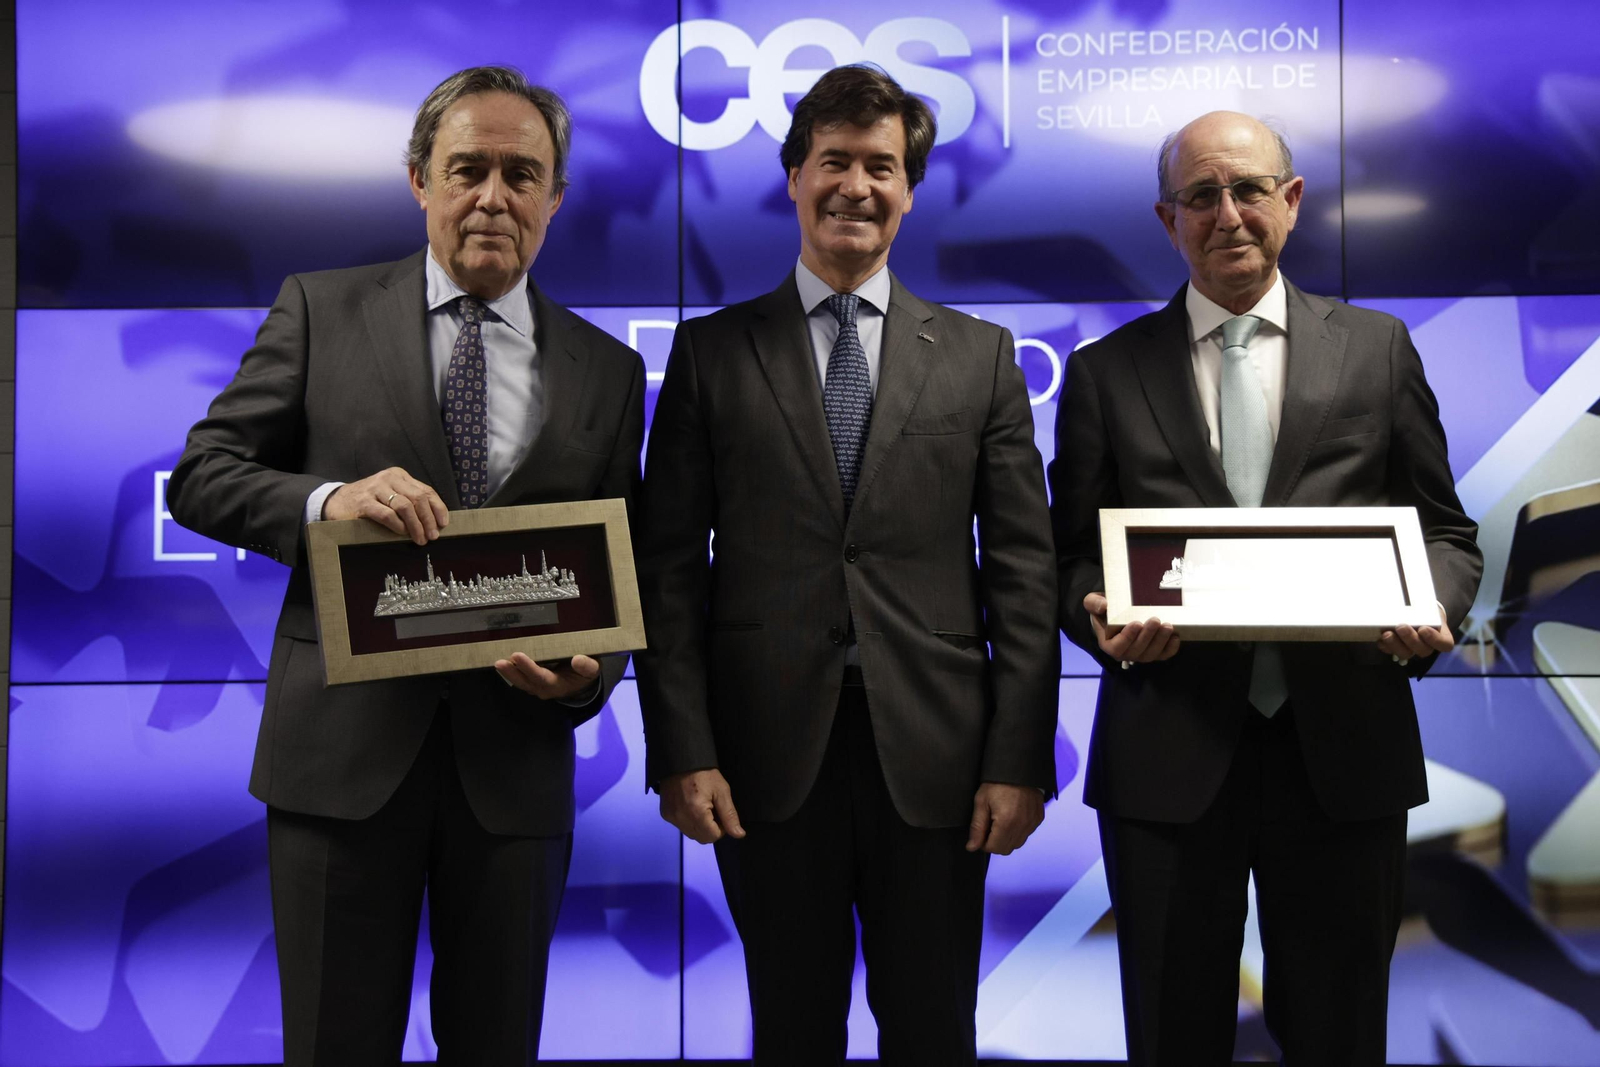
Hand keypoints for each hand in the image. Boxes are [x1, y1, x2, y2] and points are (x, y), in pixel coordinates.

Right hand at [325, 467, 448, 545]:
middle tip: (432, 536)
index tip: (444, 524)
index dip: (438, 508)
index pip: (426, 490)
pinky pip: (387, 515)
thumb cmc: (369, 501)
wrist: (337, 501)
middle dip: (428, 519)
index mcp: (399, 475)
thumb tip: (435, 521)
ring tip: (420, 539)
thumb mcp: (391, 495)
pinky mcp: (364, 502)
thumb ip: (410, 501)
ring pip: (405, 506)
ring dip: (416, 525)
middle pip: (418, 498)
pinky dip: (398, 526)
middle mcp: (389, 478)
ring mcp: (375, 489)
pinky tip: (403, 533)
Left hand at [494, 653, 600, 699]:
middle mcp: (543, 688)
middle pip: (525, 682)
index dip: (529, 668)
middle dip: (512, 672)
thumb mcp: (593, 670)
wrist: (583, 680)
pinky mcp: (532, 680)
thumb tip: (578, 660)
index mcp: (558, 685)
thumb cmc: (586, 673)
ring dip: (508, 672)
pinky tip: (503, 658)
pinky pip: (519, 676)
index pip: (541, 677)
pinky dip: (511, 669)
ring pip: (519, 681)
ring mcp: (536, 685)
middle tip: (500, 662)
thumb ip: (587, 666)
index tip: (518, 656)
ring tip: (498, 662)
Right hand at [659, 769, 744, 843]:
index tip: (721, 814)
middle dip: (711, 829)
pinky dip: (688, 821)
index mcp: (696, 812)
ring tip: (702, 807)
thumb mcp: (722, 791)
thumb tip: (739, 835)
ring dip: (699, 827)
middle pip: (702, 838)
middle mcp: (681, 818)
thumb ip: (730, 815)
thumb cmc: (705, 773)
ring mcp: (671, 817)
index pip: (712, 837)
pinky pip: (681, 826)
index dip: (721, 828)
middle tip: (713, 810)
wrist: (681, 760)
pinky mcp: (665, 814)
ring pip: (691, 834)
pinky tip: (691, 806)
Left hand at [965, 782, 1044, 854]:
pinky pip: (1026, 834)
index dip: (983, 843)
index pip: (994, 848)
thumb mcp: (981, 802)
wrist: (1018, 768)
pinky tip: (1012, 817)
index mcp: (1007, 823)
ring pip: (1017, 844)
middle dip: (995, 842)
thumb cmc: (997, 783)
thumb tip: (971, 847)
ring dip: (1006, 838)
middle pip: (1006, 849)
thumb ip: (977, 827)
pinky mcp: (1038, 818)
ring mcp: (1032, 823)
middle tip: (989, 825)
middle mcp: (1022, 826)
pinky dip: (1018, 831)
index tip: (981, 830)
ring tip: (1000, 820)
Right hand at [1085, 592, 1179, 663]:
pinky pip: (1163, 655)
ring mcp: (1140, 654)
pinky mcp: (1154, 652)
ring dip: (1161, 641)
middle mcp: (1125, 653)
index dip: (1127, 638)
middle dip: (1148, 636)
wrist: (1117, 613)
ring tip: (1168, 626)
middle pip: (1137, 651)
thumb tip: (1104, 605)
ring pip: (1151, 654)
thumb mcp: (1094, 602)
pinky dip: (1171, 648)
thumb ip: (1094, 603)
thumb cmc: (1106, 610)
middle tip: (1155, 620)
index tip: (1136, 623)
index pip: (1117, 647)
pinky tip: (1175, 637)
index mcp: (1108, 644)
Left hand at [1377, 604, 1453, 663]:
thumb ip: (1424, 603)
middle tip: (1401, 626)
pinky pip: (1391, 652)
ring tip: (1386, 634)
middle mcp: (1427, 645)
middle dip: (1411, 639)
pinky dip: (1385, 646)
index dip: (1435, 640)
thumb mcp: (1429, 604)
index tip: (1423, 629)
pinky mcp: (1397, 648)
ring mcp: (1411, 649)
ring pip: (1406, 654)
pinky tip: (1379, 639)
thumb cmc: (1426, 607)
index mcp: (1441, 636)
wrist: (1417, 610)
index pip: (1444, 644)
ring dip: (1395, 645)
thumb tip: (1414, 590)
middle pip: (1423, 650)